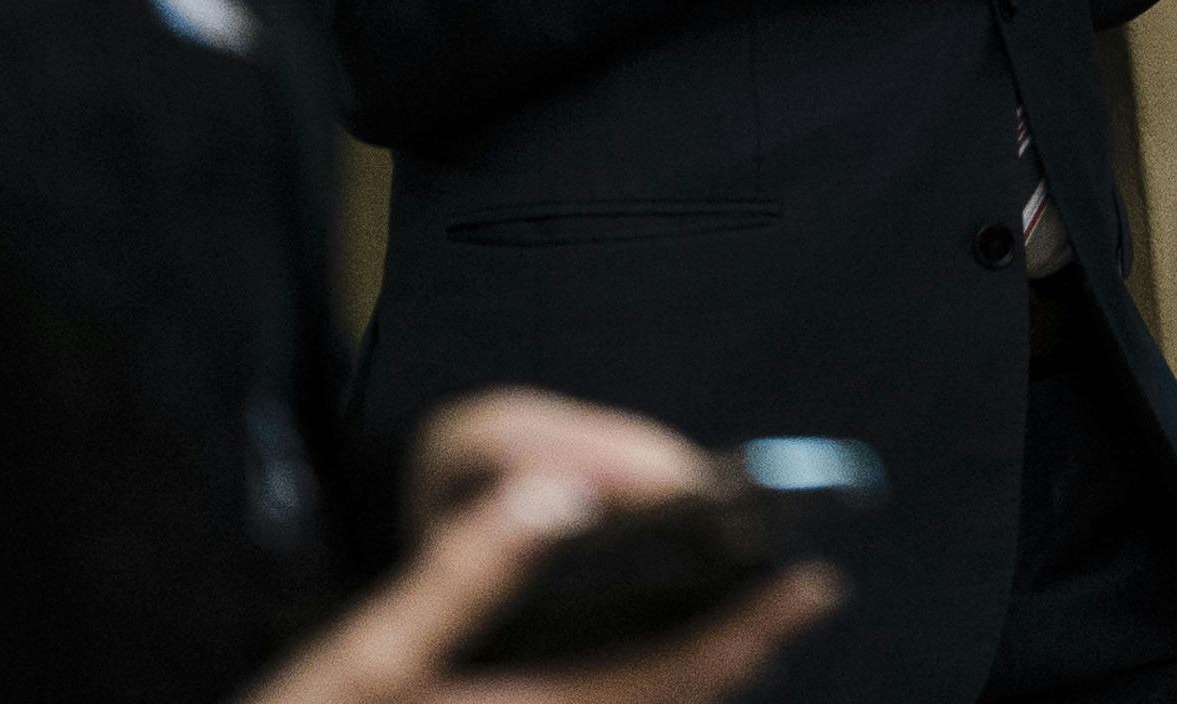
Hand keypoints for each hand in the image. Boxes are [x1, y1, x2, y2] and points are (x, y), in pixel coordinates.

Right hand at [256, 393, 831, 703]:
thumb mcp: (363, 659)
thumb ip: (460, 573)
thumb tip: (562, 493)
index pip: (671, 678)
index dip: (748, 632)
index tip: (814, 585)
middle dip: (733, 654)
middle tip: (797, 597)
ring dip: (690, 678)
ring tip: (736, 623)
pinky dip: (636, 693)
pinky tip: (633, 663)